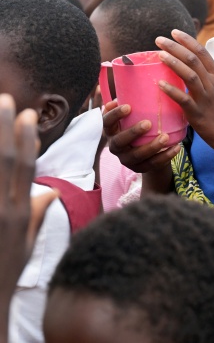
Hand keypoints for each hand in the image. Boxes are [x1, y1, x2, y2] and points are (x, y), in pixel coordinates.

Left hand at [0, 95, 57, 312]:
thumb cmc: (4, 275)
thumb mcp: (27, 246)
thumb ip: (37, 215)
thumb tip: (48, 191)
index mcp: (20, 214)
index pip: (27, 167)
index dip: (27, 138)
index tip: (26, 114)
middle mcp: (4, 210)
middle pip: (4, 160)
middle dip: (3, 128)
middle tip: (2, 98)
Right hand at [103, 101, 180, 174]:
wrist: (146, 152)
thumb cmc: (138, 124)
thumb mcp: (132, 115)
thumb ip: (132, 100)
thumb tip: (136, 79)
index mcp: (112, 131)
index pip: (106, 123)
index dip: (114, 115)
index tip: (128, 106)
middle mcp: (116, 146)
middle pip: (120, 141)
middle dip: (133, 132)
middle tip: (148, 123)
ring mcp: (127, 159)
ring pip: (137, 155)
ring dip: (152, 147)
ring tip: (165, 137)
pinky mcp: (141, 168)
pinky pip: (153, 164)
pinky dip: (165, 156)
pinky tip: (177, 147)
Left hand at [155, 30, 213, 153]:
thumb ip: (209, 78)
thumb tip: (193, 67)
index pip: (202, 52)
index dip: (187, 40)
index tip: (174, 32)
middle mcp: (213, 84)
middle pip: (193, 59)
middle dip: (175, 47)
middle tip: (159, 39)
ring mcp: (206, 98)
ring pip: (189, 75)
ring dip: (173, 62)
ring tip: (159, 55)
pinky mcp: (198, 113)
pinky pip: (183, 99)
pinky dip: (171, 90)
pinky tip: (159, 84)